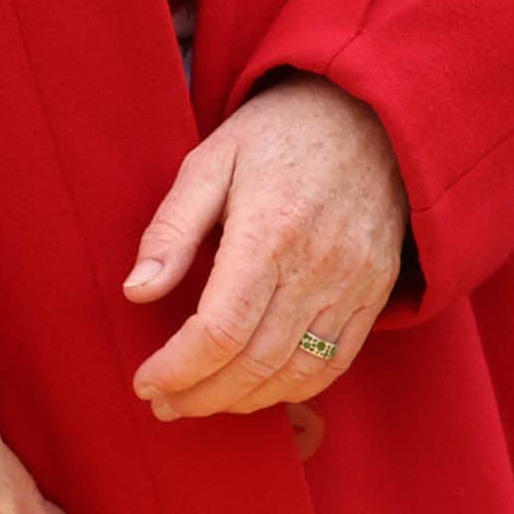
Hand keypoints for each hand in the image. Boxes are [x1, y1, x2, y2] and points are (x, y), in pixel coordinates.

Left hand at [124, 73, 406, 418]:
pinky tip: (258, 388)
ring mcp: (354, 281)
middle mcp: (319, 265)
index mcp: (270, 232)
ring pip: (296, 372)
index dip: (177, 369)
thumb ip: (173, 228)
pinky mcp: (376, 288)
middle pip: (254, 362)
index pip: (220, 330)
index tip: (145, 381)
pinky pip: (337, 360)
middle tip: (163, 402)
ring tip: (202, 400)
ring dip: (243, 400)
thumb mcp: (212, 160)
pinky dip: (294, 388)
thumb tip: (137, 293)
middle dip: (200, 395)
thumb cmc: (281, 133)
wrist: (372, 111)